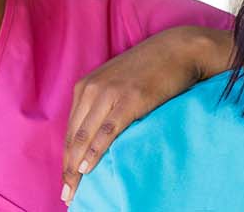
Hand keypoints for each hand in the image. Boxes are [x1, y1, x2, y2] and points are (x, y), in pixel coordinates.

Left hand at [60, 25, 230, 202]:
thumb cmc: (151, 69)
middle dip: (68, 169)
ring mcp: (109, 94)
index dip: (67, 158)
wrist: (178, 49)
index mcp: (85, 88)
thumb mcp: (118, 84)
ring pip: (85, 137)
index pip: (71, 131)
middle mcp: (91, 90)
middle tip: (66, 195)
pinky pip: (107, 131)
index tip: (66, 181)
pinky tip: (88, 168)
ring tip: (74, 191)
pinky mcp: (129, 99)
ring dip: (77, 167)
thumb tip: (98, 136)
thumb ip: (104, 105)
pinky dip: (95, 151)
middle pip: (74, 137)